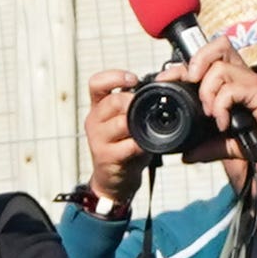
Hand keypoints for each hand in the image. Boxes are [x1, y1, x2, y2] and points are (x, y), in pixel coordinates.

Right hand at [78, 73, 152, 215]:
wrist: (114, 181)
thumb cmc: (124, 147)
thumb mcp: (127, 122)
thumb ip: (135, 105)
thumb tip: (162, 86)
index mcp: (98, 107)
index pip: (97, 83)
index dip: (115, 76)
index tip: (134, 80)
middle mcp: (94, 120)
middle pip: (113, 101)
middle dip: (134, 103)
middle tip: (147, 112)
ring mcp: (98, 139)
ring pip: (121, 123)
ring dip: (139, 126)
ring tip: (146, 132)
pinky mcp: (105, 156)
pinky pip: (128, 145)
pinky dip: (142, 145)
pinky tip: (146, 147)